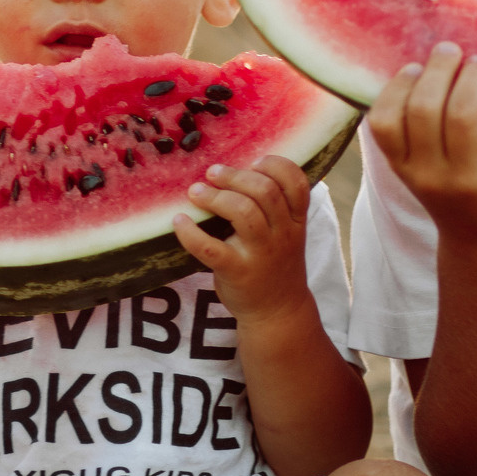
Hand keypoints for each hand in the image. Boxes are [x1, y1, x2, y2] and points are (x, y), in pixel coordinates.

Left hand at [175, 155, 314, 323]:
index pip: (296, 182)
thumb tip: (237, 170)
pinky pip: (210, 247)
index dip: (274, 165)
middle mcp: (283, 235)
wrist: (277, 313)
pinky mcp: (236, 272)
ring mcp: (260, 254)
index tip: (253, 162)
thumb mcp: (288, 235)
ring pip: (243, 212)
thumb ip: (275, 208)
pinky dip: (190, 232)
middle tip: (212, 173)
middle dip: (235, 176)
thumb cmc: (275, 266)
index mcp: (296, 221)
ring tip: (196, 192)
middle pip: (265, 191)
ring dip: (214, 197)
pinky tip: (179, 221)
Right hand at [365, 42, 476, 249]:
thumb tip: (428, 66)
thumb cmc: (456, 194)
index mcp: (405, 168)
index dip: (397, 87)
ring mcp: (468, 180)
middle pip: (424, 110)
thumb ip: (418, 134)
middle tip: (453, 51)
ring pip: (462, 116)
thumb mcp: (423, 170)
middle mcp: (430, 175)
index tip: (416, 68)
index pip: (383, 123)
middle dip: (439, 70)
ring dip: (473, 79)